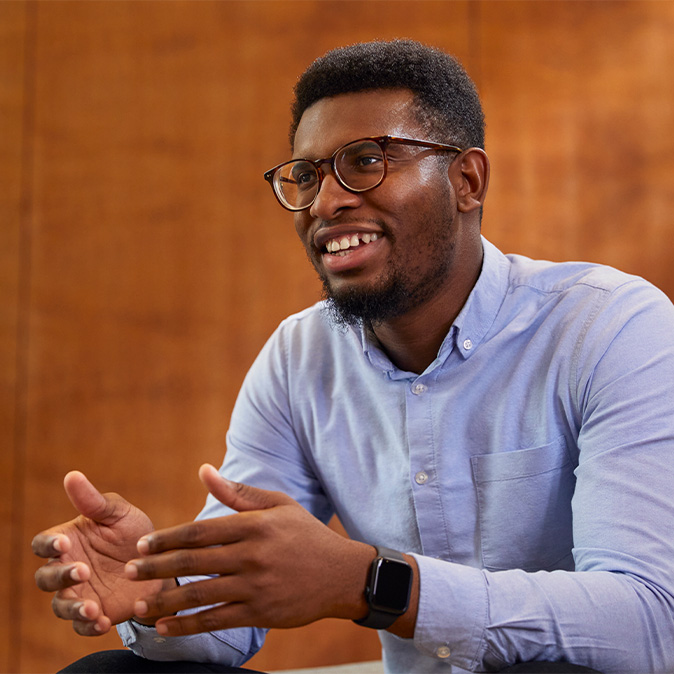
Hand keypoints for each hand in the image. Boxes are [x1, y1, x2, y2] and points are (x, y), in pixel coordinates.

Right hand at [32, 471, 164, 634]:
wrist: (161, 561)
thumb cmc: (133, 532)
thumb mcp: (119, 514)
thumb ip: (95, 501)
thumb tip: (72, 476)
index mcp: (68, 540)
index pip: (43, 544)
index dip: (49, 545)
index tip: (64, 543)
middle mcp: (67, 568)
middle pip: (46, 577)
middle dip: (60, 576)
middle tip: (83, 570)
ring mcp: (79, 593)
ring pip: (61, 605)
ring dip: (73, 607)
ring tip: (91, 607)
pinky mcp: (95, 613)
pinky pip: (83, 626)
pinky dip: (88, 626)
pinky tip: (102, 622)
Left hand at [125, 464, 375, 635]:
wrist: (341, 574)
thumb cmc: (306, 535)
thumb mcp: (278, 504)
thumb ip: (239, 492)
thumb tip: (204, 470)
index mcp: (254, 525)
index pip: (200, 531)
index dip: (167, 538)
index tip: (142, 544)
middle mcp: (252, 555)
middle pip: (193, 562)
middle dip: (156, 568)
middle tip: (129, 572)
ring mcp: (256, 586)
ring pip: (199, 595)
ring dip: (165, 601)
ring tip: (137, 606)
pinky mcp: (260, 613)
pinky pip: (217, 620)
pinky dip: (188, 626)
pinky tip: (166, 628)